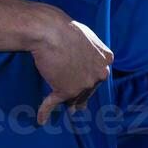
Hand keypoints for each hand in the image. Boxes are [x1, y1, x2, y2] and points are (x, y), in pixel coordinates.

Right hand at [29, 9, 114, 124]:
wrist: (49, 30)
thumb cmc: (64, 27)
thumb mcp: (86, 34)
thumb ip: (92, 47)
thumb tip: (86, 50)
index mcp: (105, 59)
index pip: (98, 73)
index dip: (89, 77)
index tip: (82, 78)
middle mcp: (99, 75)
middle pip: (89, 89)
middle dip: (82, 93)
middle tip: (76, 99)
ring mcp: (83, 85)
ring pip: (75, 99)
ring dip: (70, 104)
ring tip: (67, 109)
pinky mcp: (66, 91)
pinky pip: (53, 103)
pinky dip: (45, 111)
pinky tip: (41, 119)